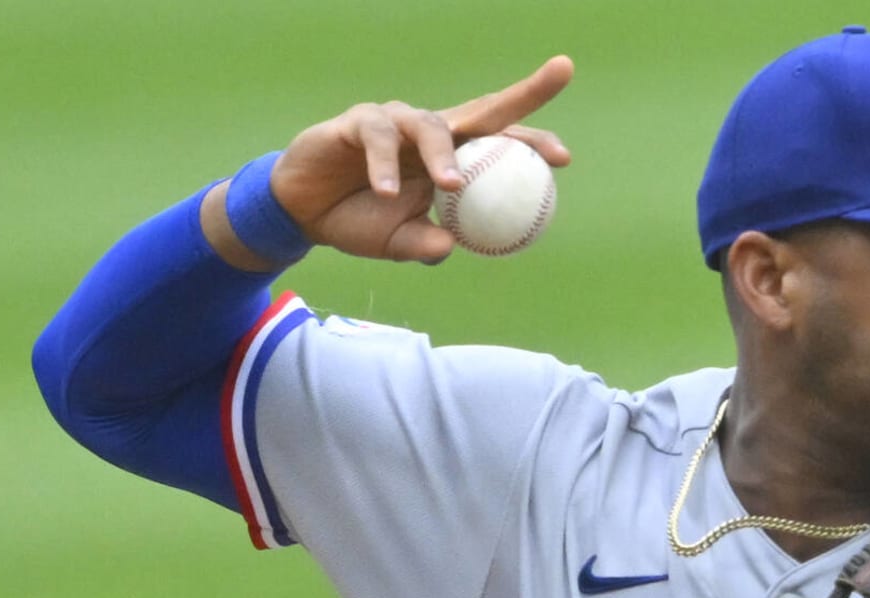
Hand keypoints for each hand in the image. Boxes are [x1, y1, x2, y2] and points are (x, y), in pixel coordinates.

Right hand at [243, 57, 574, 263]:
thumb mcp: (398, 243)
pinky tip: (384, 190)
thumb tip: (450, 248)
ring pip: (430, 124)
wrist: (305, 214)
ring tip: (453, 184)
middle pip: (484, 109)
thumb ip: (424, 246)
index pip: (500, 144)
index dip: (532, 144)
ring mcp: (395, 123)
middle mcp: (430, 133)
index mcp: (451, 159)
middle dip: (525, 92)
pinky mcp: (356, 123)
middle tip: (560, 75)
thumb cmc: (362, 222)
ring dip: (445, 153)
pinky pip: (377, 136)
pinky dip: (384, 164)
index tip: (564, 159)